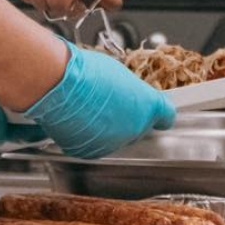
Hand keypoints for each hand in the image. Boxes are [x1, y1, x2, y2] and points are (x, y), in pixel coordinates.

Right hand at [24, 42, 174, 158]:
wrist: (58, 86)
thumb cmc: (86, 73)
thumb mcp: (118, 73)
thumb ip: (131, 90)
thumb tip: (128, 95)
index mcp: (147, 106)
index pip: (166, 116)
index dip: (161, 115)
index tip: (161, 115)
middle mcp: (134, 129)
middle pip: (137, 128)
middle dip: (128, 119)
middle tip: (110, 102)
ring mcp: (112, 144)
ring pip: (115, 138)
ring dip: (106, 128)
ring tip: (88, 107)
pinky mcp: (89, 152)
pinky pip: (93, 144)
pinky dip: (87, 135)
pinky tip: (78, 118)